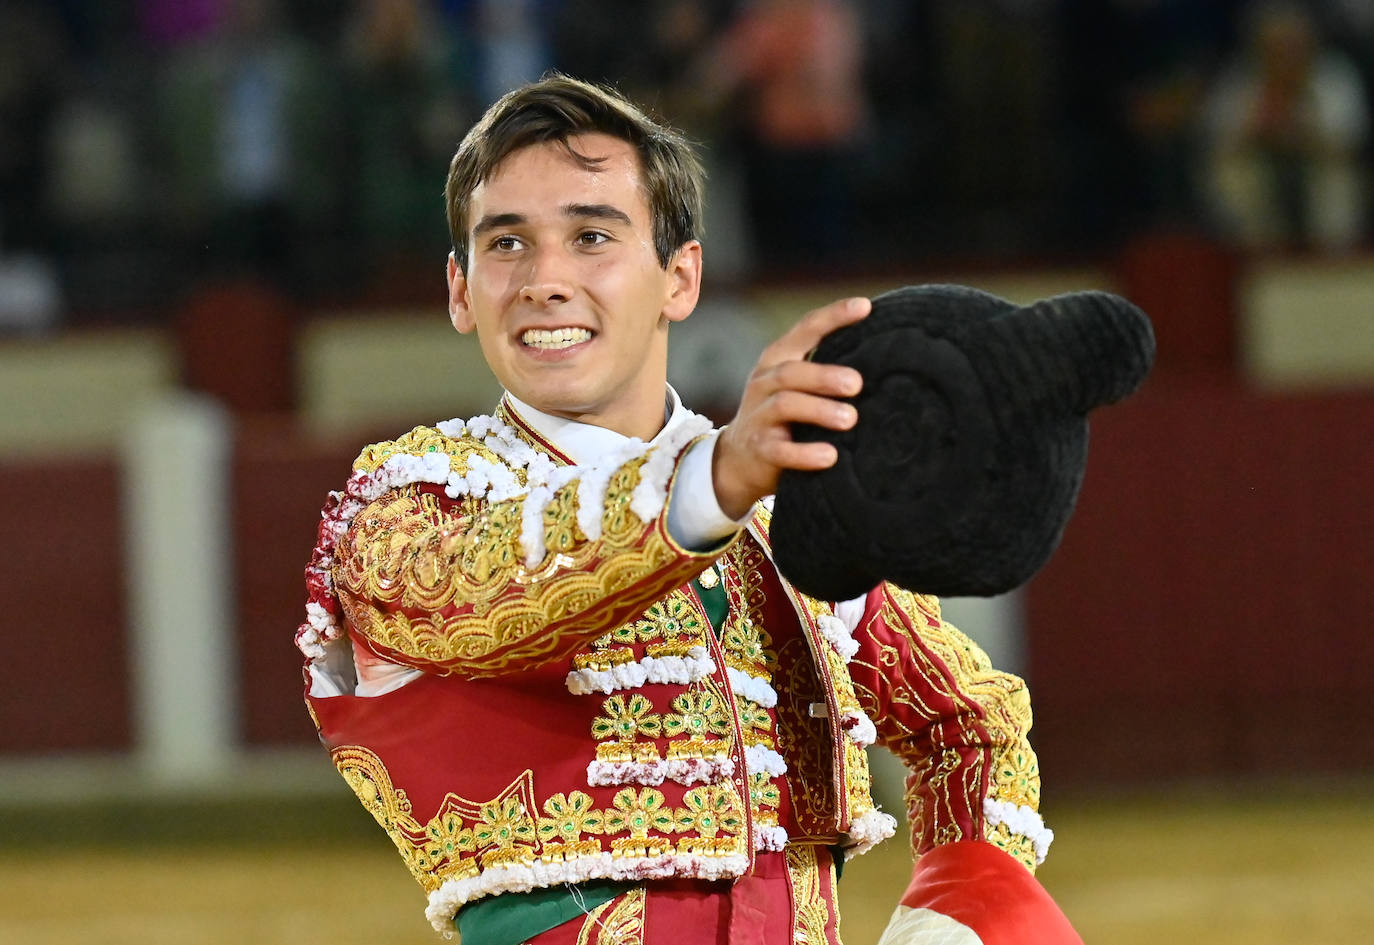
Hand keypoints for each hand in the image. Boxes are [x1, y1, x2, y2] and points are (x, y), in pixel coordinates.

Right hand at [712, 296, 870, 519]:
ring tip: (850, 419)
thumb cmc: (782, 417)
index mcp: (778, 360)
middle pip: (792, 372)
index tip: (864, 307)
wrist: (739, 460)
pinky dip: (805, 453)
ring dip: (820, 411)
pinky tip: (830, 456)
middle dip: (825, 376)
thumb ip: (824, 372)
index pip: (805, 330)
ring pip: (786, 405)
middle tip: (857, 384)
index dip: (833, 316)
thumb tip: (885, 360)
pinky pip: (780, 450)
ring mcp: (759, 416)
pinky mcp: (760, 449)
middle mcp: (765, 383)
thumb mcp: (795, 387)